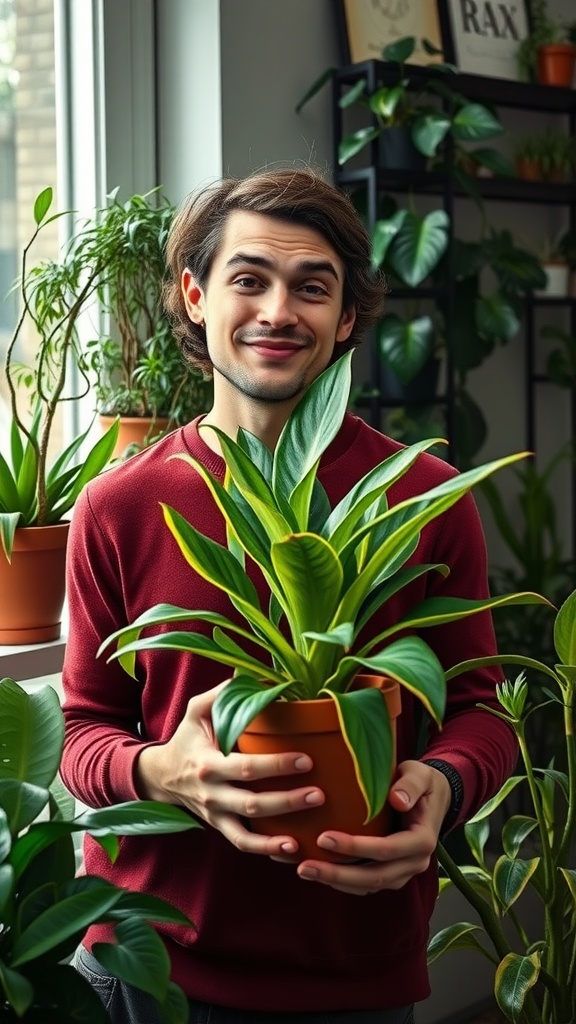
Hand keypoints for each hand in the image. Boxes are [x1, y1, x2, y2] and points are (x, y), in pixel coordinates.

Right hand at [135, 683, 324, 857]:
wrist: (161, 775)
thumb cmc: (187, 738)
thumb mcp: (196, 710)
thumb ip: (221, 693)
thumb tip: (251, 673)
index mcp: (207, 762)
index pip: (245, 766)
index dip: (276, 766)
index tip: (306, 760)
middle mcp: (211, 793)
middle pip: (251, 802)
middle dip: (287, 801)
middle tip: (320, 793)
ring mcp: (215, 815)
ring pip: (246, 833)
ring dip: (277, 838)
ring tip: (307, 835)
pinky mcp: (220, 827)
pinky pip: (242, 844)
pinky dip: (266, 851)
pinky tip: (293, 851)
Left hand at [295, 759, 451, 894]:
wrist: (432, 797)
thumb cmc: (422, 782)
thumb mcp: (420, 775)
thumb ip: (410, 785)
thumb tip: (397, 800)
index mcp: (422, 840)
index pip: (387, 849)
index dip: (355, 847)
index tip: (324, 837)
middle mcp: (415, 862)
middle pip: (375, 877)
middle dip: (338, 874)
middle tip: (305, 866)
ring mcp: (403, 872)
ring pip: (368, 886)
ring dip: (336, 882)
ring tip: (304, 870)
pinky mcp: (390, 874)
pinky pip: (365, 885)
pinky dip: (341, 882)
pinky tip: (317, 870)